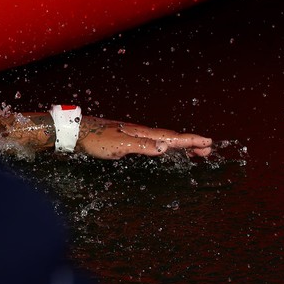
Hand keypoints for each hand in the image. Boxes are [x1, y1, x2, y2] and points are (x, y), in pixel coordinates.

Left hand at [76, 117, 211, 159]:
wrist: (75, 132)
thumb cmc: (95, 139)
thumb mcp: (118, 145)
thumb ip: (141, 146)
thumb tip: (165, 148)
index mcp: (142, 133)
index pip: (171, 137)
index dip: (190, 141)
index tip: (208, 143)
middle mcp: (140, 132)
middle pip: (170, 138)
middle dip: (190, 144)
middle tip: (208, 150)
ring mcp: (133, 135)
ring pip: (162, 140)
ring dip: (179, 145)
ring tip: (193, 151)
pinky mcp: (125, 140)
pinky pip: (152, 142)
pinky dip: (164, 146)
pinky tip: (162, 150)